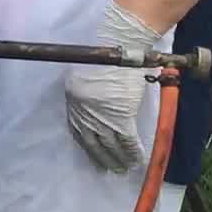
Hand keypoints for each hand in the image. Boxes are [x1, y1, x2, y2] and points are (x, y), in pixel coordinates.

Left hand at [64, 0, 160, 172]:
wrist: (120, 42)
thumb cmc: (106, 49)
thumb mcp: (88, 69)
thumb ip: (90, 87)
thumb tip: (101, 98)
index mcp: (73, 98)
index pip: (76, 128)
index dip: (86, 143)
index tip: (92, 153)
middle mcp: (83, 110)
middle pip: (91, 141)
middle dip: (100, 157)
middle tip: (107, 169)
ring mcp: (101, 115)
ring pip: (109, 145)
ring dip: (117, 160)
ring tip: (123, 169)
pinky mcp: (120, 117)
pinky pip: (126, 141)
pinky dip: (132, 153)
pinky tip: (137, 160)